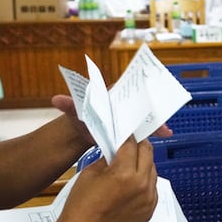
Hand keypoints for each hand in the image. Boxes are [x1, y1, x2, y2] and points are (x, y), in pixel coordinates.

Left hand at [52, 94, 171, 141]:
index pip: (129, 87)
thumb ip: (69, 105)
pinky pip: (146, 126)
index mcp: (113, 92)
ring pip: (146, 114)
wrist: (82, 132)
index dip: (140, 89)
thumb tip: (56, 100)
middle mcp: (125, 101)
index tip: (149, 92)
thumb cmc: (80, 117)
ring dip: (157, 120)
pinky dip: (155, 130)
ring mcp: (130, 114)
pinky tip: (165, 134)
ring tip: (165, 129)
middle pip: (142, 101)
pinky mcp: (133, 126)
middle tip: (161, 114)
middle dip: (152, 107)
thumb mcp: (75, 110)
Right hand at [56, 136, 157, 221]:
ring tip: (132, 163)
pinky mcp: (150, 210)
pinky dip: (146, 181)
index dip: (128, 136)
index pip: (132, 144)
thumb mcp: (92, 171)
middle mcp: (141, 184)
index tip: (126, 133)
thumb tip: (119, 149)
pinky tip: (135, 182)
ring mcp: (148, 199)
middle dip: (140, 145)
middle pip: (148, 153)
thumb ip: (109, 157)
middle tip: (132, 143)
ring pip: (153, 170)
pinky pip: (153, 188)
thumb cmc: (82, 202)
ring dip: (144, 163)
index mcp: (125, 173)